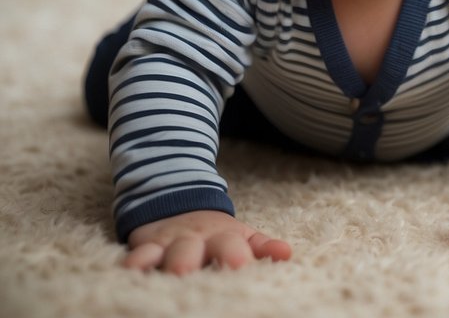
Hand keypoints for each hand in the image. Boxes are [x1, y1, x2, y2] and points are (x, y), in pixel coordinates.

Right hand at [124, 210, 291, 273]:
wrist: (178, 204)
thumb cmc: (216, 234)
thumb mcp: (242, 236)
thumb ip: (262, 246)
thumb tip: (287, 253)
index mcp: (225, 238)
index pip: (232, 247)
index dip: (236, 255)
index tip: (241, 266)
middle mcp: (198, 241)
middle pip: (199, 250)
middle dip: (198, 261)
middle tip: (202, 271)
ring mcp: (172, 243)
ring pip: (170, 252)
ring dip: (171, 262)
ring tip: (175, 274)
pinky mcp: (147, 247)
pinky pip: (139, 254)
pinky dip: (135, 262)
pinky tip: (132, 270)